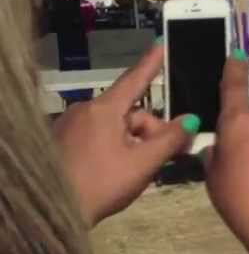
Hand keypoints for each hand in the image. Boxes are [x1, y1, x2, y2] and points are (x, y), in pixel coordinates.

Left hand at [52, 44, 195, 225]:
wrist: (52, 209)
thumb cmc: (101, 183)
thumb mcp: (143, 164)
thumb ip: (170, 140)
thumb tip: (191, 120)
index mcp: (104, 110)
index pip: (135, 80)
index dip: (151, 63)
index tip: (161, 43)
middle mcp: (85, 110)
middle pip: (130, 113)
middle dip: (151, 131)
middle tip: (168, 157)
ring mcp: (70, 125)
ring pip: (115, 127)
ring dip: (134, 142)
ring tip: (141, 170)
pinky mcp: (61, 141)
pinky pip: (98, 136)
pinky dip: (115, 148)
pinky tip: (118, 170)